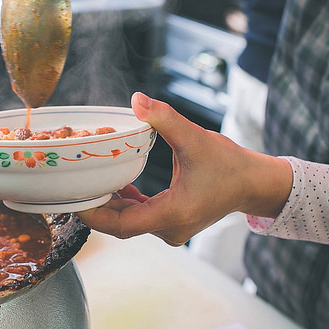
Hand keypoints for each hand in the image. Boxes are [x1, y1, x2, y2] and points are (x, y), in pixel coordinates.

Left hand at [76, 92, 291, 245]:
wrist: (254, 184)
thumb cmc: (229, 163)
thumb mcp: (195, 138)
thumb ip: (164, 118)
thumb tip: (137, 99)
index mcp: (172, 213)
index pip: (121, 224)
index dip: (94, 215)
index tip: (73, 200)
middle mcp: (169, 229)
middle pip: (121, 225)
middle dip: (97, 207)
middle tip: (73, 186)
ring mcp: (171, 229)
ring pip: (130, 223)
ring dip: (112, 205)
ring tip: (91, 181)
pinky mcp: (173, 223)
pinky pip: (141, 218)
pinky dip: (127, 204)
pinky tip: (117, 184)